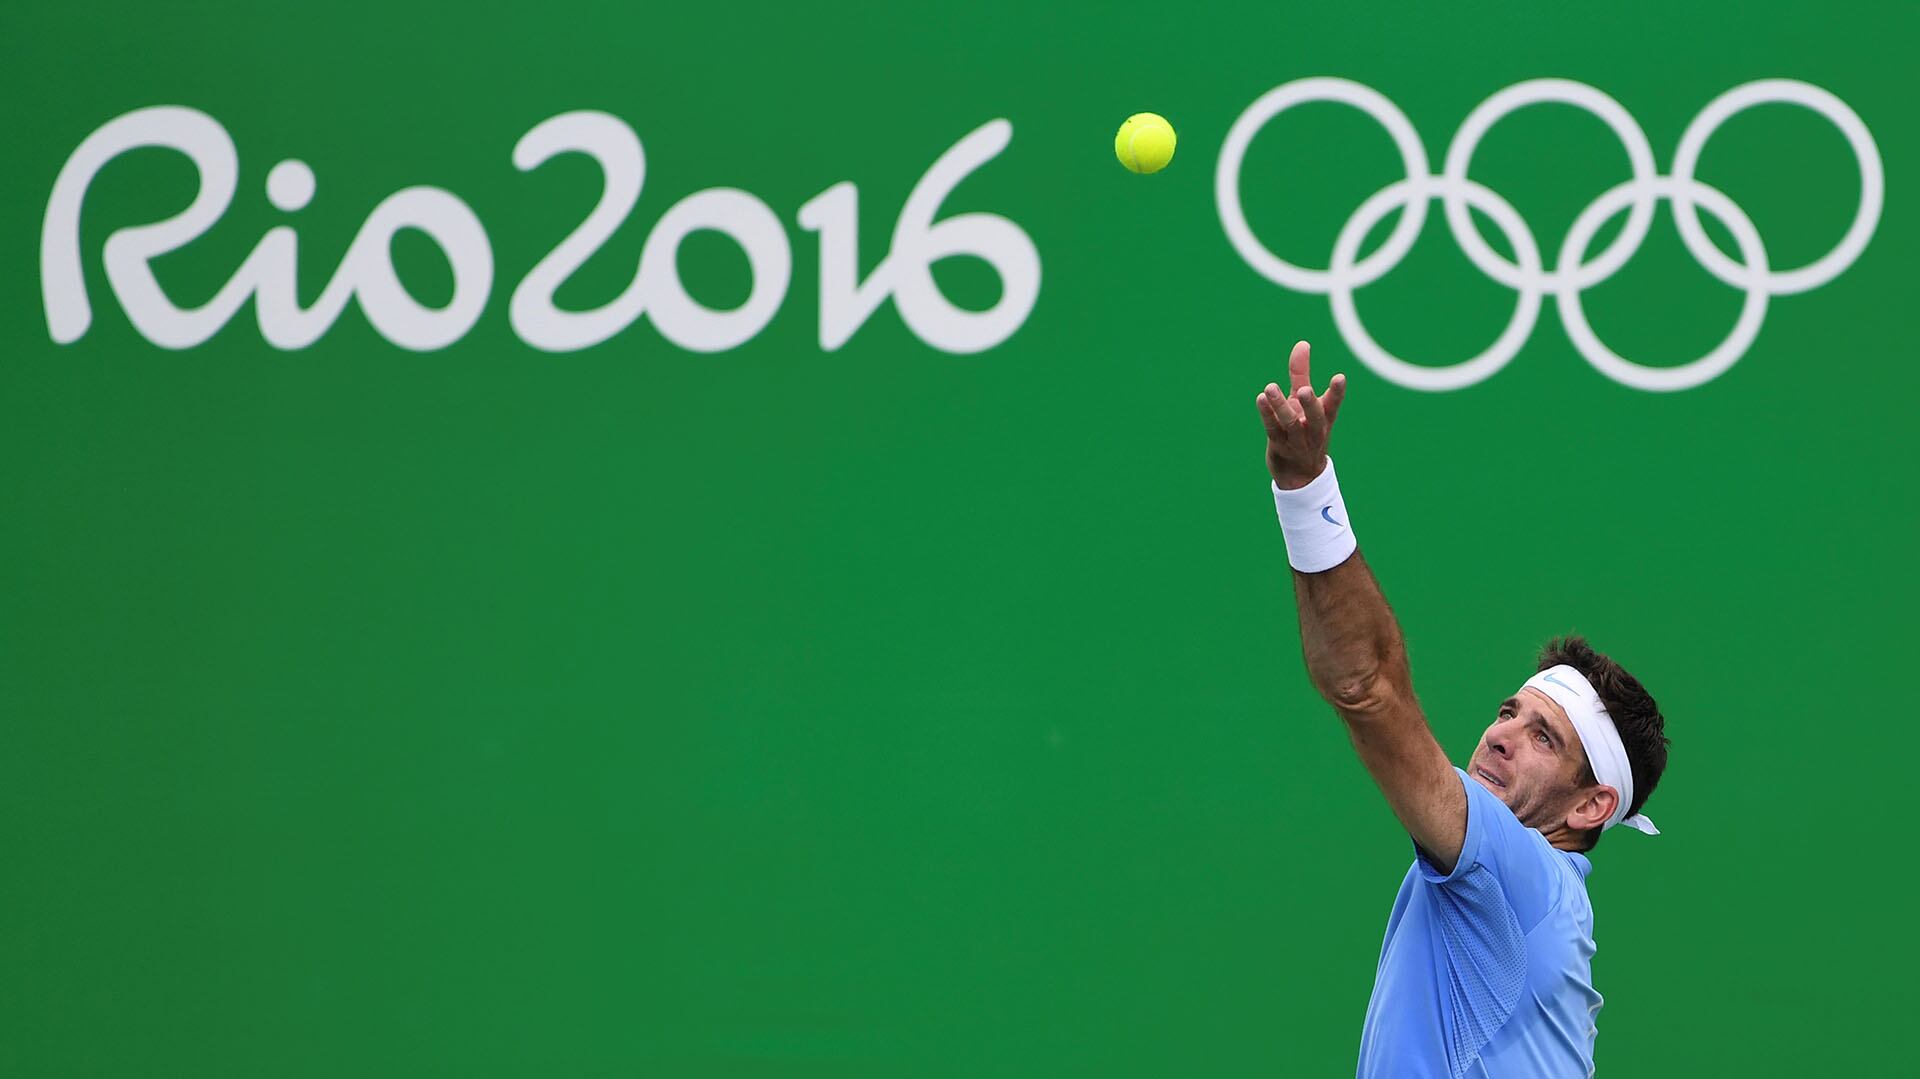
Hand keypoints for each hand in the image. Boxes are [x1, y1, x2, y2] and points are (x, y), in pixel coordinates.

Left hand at [1256, 340, 1346, 489]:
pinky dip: (1267, 415)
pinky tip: (1261, 399)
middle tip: (1304, 391)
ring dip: (1280, 406)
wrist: (1300, 475)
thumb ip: (1302, 373)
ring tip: (1270, 388)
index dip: (1337, 392)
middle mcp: (1313, 430)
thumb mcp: (1304, 401)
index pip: (1334, 404)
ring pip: (1290, 423)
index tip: (1339, 377)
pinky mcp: (1279, 446)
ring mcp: (1296, 440)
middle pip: (1315, 417)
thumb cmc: (1304, 428)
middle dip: (1310, 404)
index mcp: (1325, 418)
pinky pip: (1273, 430)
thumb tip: (1302, 343)